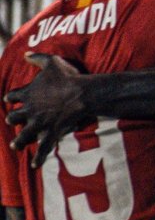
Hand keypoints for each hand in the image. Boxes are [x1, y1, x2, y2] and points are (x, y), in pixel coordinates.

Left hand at [5, 53, 94, 167]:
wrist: (81, 94)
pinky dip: (39, 158)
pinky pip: (44, 147)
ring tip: (15, 145)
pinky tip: (34, 165)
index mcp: (28, 94)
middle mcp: (30, 110)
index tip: (9, 99)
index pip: (13, 96)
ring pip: (24, 134)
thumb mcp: (51, 62)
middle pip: (15, 116)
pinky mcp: (52, 132)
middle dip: (12, 119)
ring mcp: (40, 123)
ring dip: (19, 140)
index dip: (11, 97)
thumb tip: (26, 54)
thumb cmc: (67, 78)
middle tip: (10, 122)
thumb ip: (37, 58)